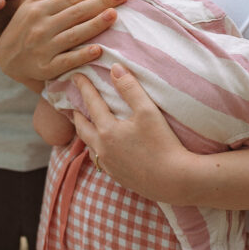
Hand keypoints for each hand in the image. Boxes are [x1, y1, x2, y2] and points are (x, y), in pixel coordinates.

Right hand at [0, 0, 126, 85]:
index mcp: (40, 9)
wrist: (5, 59)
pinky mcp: (45, 68)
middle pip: (75, 13)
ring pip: (73, 35)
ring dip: (94, 25)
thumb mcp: (33, 2)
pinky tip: (98, 50)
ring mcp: (43, 48)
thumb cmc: (23, 27)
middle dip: (100, 2)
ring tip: (113, 15)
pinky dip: (81, 56)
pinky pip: (66, 61)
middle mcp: (41, 26)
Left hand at [71, 63, 193, 203]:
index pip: (91, 103)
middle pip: (82, 128)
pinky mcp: (118, 177)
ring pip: (90, 146)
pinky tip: (104, 149)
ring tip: (87, 125)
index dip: (84, 87)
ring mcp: (109, 165)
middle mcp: (103, 149)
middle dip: (76, 114)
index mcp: (107, 131)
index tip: (76, 76)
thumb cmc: (163, 143)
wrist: (175, 180)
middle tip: (73, 105)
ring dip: (86, 133)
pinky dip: (97, 149)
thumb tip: (115, 68)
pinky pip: (100, 160)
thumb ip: (130, 88)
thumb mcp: (148, 111)